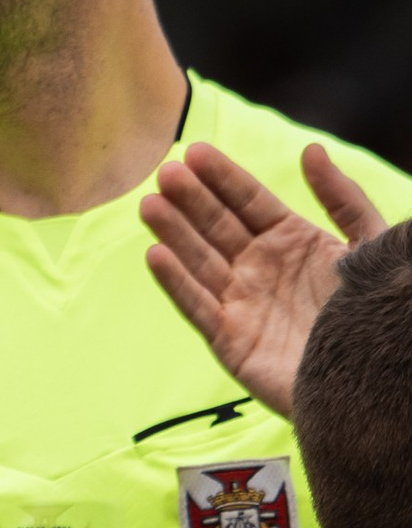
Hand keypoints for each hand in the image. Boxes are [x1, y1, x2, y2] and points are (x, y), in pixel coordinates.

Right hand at [138, 140, 387, 418]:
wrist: (377, 377)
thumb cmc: (377, 312)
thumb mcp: (370, 243)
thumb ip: (342, 197)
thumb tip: (309, 150)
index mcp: (293, 242)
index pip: (249, 202)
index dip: (223, 177)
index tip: (196, 151)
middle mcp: (262, 270)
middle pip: (217, 227)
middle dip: (190, 200)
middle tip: (166, 171)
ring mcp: (244, 305)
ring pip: (200, 262)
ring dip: (173, 233)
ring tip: (150, 204)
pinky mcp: (232, 343)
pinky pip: (198, 308)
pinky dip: (176, 283)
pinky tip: (155, 255)